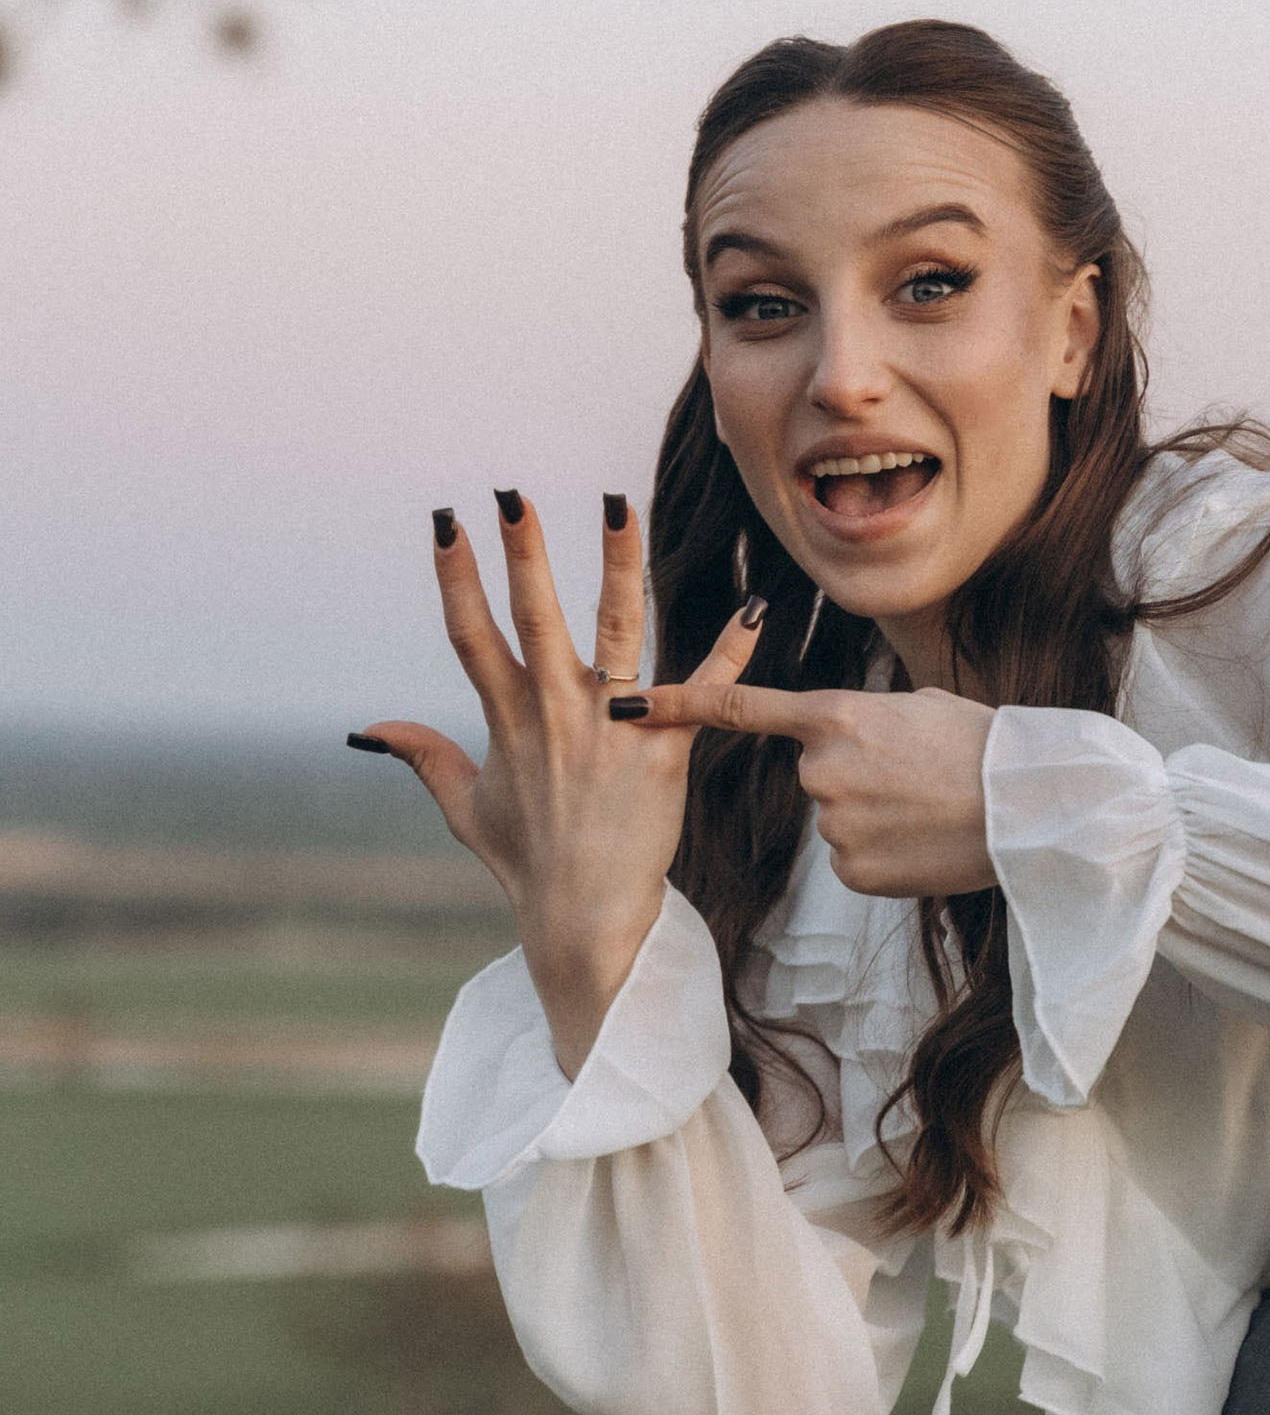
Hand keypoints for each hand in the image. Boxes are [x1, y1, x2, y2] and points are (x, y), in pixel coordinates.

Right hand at [352, 494, 771, 1069]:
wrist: (585, 920)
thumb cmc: (527, 861)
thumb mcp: (466, 807)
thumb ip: (425, 757)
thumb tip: (369, 729)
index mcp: (507, 720)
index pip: (471, 633)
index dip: (455, 576)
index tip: (446, 520)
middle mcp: (555, 715)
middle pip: (535, 617)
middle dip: (525, 553)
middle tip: (515, 495)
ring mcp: (610, 730)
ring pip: (617, 631)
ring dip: (619, 566)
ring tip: (620, 505)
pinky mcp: (664, 751)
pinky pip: (702, 690)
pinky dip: (731, 649)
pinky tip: (755, 607)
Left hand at [609, 667, 997, 899]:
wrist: (1028, 808)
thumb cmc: (984, 747)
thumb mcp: (920, 706)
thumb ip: (868, 718)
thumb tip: (856, 736)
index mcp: (838, 715)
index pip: (742, 709)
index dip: (681, 704)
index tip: (630, 704)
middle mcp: (822, 769)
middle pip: (814, 773)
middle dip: (854, 774)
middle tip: (914, 776)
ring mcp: (834, 824)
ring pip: (836, 818)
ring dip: (873, 815)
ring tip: (928, 808)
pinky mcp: (852, 871)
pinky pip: (853, 860)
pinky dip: (884, 853)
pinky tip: (922, 843)